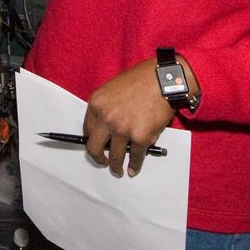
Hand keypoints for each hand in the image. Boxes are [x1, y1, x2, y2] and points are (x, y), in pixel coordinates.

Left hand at [82, 56, 190, 176]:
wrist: (163, 80)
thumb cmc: (141, 80)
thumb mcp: (113, 90)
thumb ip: (107, 108)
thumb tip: (108, 129)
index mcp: (96, 104)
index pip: (87, 129)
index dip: (91, 139)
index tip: (95, 144)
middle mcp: (106, 118)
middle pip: (93, 147)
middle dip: (97, 158)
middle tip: (102, 161)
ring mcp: (122, 129)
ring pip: (114, 156)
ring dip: (115, 166)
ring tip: (117, 170)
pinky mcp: (140, 138)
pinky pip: (135, 157)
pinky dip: (134, 166)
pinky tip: (133, 169)